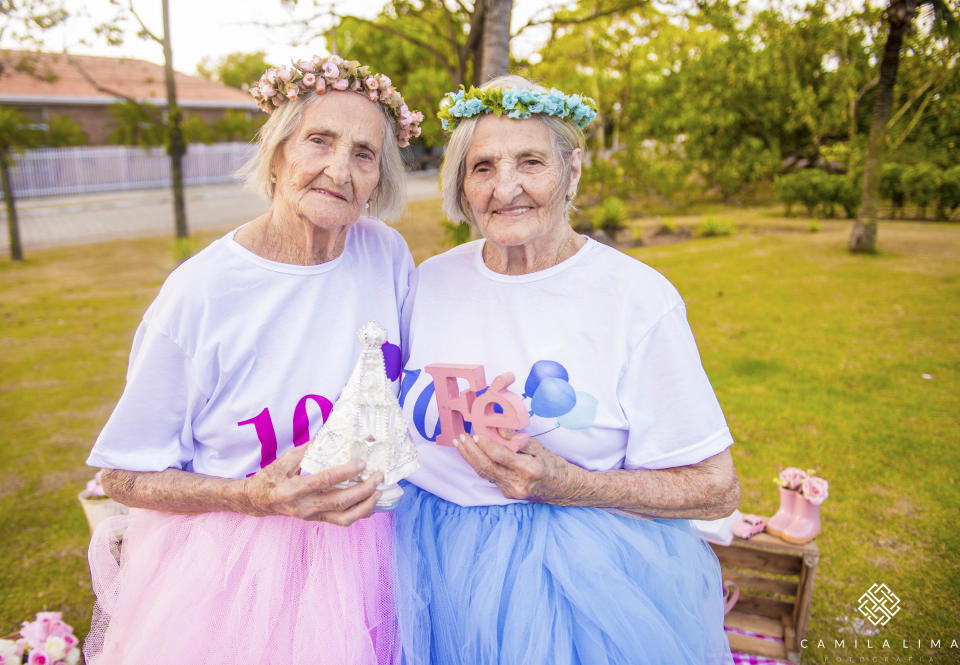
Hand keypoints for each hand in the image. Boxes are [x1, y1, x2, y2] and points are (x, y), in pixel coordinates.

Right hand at [243, 445, 382, 525]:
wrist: (258, 501)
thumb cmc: (271, 477)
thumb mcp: (285, 460)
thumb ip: (308, 450)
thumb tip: (332, 435)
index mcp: (294, 489)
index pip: (324, 481)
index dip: (345, 472)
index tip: (361, 462)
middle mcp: (304, 506)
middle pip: (339, 501)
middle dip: (363, 489)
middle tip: (378, 476)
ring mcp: (312, 516)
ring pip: (344, 517)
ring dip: (365, 505)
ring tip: (379, 492)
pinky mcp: (317, 520)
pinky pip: (342, 521)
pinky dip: (360, 514)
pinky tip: (371, 504)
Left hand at [454, 431, 586, 503]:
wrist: (563, 488)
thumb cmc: (553, 464)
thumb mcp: (539, 447)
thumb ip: (516, 439)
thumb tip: (497, 428)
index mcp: (530, 469)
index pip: (501, 456)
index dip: (485, 445)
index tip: (474, 434)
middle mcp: (519, 483)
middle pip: (487, 467)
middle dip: (471, 452)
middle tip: (460, 438)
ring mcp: (512, 491)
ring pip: (485, 473)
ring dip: (470, 458)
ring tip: (460, 444)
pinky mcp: (508, 494)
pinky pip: (490, 477)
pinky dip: (480, 464)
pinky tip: (472, 454)